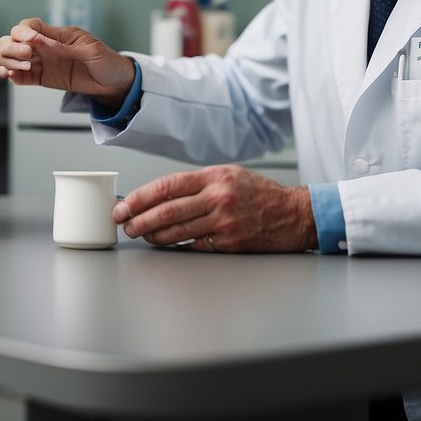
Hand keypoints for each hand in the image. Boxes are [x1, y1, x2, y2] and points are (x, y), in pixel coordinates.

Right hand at [0, 18, 135, 106]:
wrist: (115, 83)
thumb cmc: (106, 61)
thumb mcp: (90, 50)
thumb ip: (65, 46)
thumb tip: (40, 41)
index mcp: (56, 34)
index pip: (28, 26)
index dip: (23, 32)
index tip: (31, 43)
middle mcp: (44, 46)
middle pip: (12, 40)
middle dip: (13, 48)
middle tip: (28, 58)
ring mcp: (41, 62)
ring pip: (10, 56)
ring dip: (8, 61)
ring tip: (24, 69)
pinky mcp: (41, 78)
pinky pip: (17, 75)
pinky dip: (9, 74)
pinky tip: (12, 76)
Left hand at [112, 165, 317, 252]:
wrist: (295, 214)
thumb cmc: (261, 194)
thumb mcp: (230, 175)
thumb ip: (199, 183)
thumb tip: (162, 194)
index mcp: (214, 176)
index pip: (167, 185)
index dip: (141, 197)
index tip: (125, 204)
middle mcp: (218, 197)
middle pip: (167, 210)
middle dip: (139, 218)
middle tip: (124, 223)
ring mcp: (224, 221)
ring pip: (177, 230)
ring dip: (153, 234)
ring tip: (140, 234)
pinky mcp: (230, 242)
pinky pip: (195, 245)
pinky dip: (176, 246)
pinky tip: (165, 244)